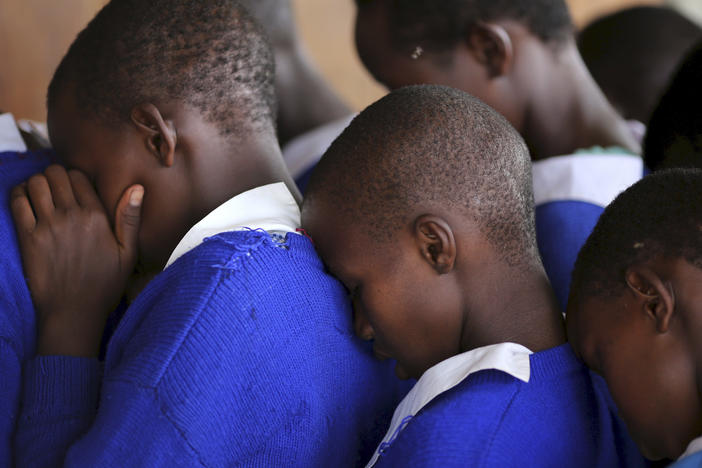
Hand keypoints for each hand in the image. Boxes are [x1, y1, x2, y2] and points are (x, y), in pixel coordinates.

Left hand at [11, 165, 143, 356]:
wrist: (74, 312)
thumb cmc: (104, 285)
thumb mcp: (128, 253)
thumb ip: (130, 218)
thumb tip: (137, 188)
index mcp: (97, 217)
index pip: (78, 177)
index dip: (74, 178)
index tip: (73, 188)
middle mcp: (71, 217)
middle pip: (55, 174)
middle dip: (54, 176)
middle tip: (56, 189)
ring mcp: (47, 226)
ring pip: (35, 183)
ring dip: (36, 183)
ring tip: (40, 194)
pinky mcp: (28, 238)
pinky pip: (17, 201)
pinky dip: (18, 194)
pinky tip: (25, 201)